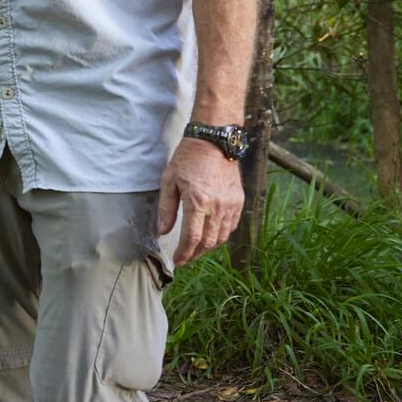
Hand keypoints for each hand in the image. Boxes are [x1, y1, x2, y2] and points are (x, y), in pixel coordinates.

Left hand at [157, 139, 243, 264]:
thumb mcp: (169, 181)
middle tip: (186, 258)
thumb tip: (163, 231)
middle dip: (195, 254)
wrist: (214, 142)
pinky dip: (221, 236)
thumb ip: (166, 209)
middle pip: (208, 242)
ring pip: (222, 237)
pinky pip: (232, 226)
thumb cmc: (188, 159)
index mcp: (198, 202)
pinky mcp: (239, 201)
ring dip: (208, 247)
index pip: (192, 238)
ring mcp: (231, 205)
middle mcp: (218, 207)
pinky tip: (210, 235)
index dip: (184, 253)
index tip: (178, 260)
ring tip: (196, 249)